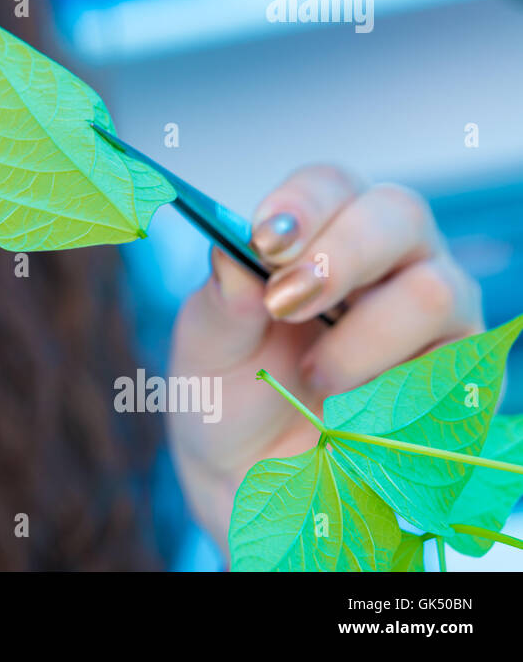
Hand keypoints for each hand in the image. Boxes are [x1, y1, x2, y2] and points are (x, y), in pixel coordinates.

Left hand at [166, 164, 482, 563]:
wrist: (260, 485)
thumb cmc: (232, 396)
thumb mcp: (205, 351)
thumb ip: (220, 303)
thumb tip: (234, 257)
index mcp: (319, 233)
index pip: (329, 185)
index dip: (303, 204)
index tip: (264, 240)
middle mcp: (388, 259)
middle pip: (399, 214)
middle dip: (341, 255)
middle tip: (285, 304)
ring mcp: (437, 315)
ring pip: (433, 290)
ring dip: (361, 341)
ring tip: (317, 380)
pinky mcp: (465, 376)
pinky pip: (455, 368)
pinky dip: (396, 394)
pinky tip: (358, 415)